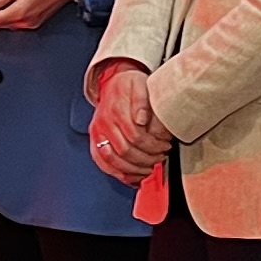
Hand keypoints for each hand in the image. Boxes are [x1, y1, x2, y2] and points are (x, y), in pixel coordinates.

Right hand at [87, 61, 171, 183]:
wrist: (113, 83)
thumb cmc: (129, 85)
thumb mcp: (140, 85)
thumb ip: (142, 102)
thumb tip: (141, 119)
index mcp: (116, 110)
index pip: (135, 136)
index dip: (153, 146)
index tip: (165, 146)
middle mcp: (103, 124)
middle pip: (125, 151)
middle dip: (147, 159)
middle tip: (161, 158)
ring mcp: (97, 135)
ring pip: (113, 161)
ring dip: (134, 169)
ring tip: (150, 168)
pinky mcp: (95, 143)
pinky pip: (103, 164)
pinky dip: (119, 174)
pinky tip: (133, 177)